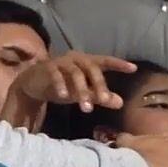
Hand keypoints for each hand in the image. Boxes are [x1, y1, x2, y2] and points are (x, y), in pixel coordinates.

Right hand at [10, 52, 136, 112]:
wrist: (34, 82)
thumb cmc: (63, 85)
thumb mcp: (84, 93)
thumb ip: (101, 97)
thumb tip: (120, 103)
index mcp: (87, 62)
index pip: (106, 61)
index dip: (119, 64)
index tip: (133, 68)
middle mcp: (77, 59)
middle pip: (92, 69)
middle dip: (99, 85)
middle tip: (105, 101)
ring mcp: (62, 62)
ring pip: (75, 74)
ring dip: (81, 90)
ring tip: (86, 108)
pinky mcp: (48, 67)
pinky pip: (56, 75)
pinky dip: (61, 85)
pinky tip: (64, 96)